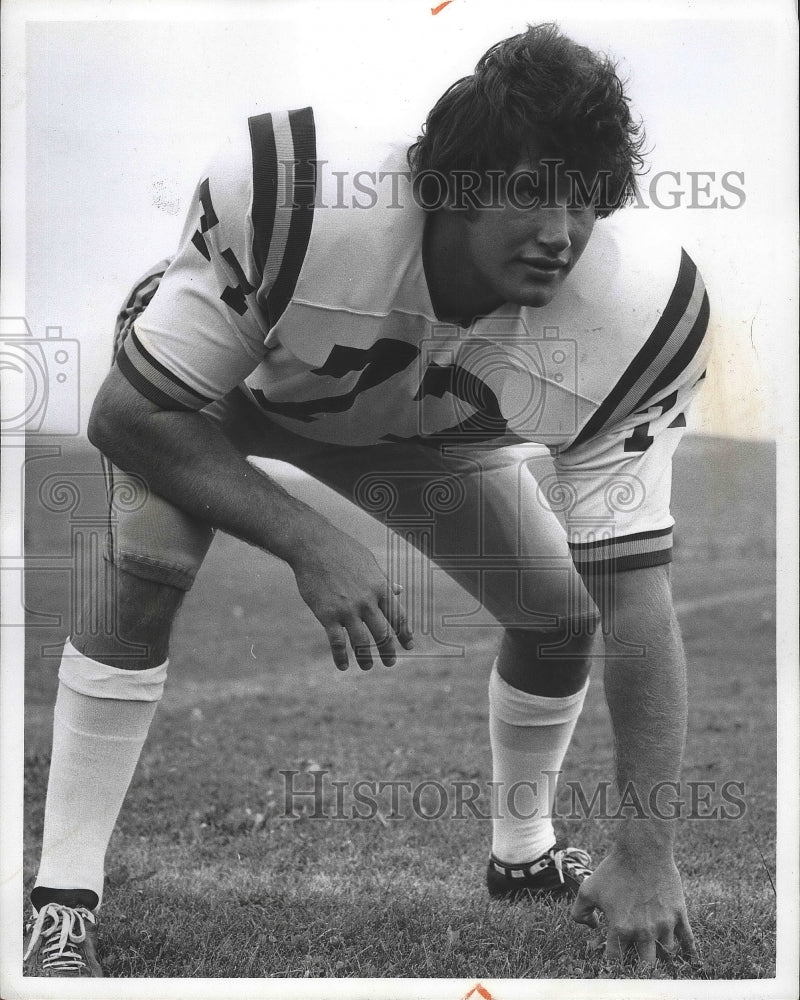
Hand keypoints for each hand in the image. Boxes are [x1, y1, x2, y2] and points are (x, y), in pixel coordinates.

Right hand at [292, 525, 413, 670]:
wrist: (313, 546)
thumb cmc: (342, 551)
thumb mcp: (369, 562)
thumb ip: (385, 580)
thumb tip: (400, 590)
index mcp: (380, 588)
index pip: (398, 616)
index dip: (405, 633)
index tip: (409, 646)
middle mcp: (367, 601)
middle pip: (383, 634)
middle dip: (388, 651)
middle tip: (390, 662)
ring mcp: (348, 610)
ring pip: (362, 643)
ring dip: (366, 658)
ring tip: (367, 667)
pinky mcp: (328, 615)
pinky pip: (338, 643)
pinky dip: (341, 657)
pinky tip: (343, 666)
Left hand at [571, 846, 696, 967]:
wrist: (642, 850)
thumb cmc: (613, 869)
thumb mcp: (587, 889)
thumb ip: (579, 913)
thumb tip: (591, 928)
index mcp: (620, 928)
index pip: (615, 961)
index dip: (610, 962)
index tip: (611, 960)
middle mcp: (643, 932)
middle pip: (644, 966)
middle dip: (637, 967)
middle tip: (633, 963)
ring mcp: (664, 925)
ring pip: (666, 955)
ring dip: (660, 957)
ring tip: (656, 958)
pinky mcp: (679, 915)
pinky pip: (689, 942)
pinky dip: (690, 954)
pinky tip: (690, 962)